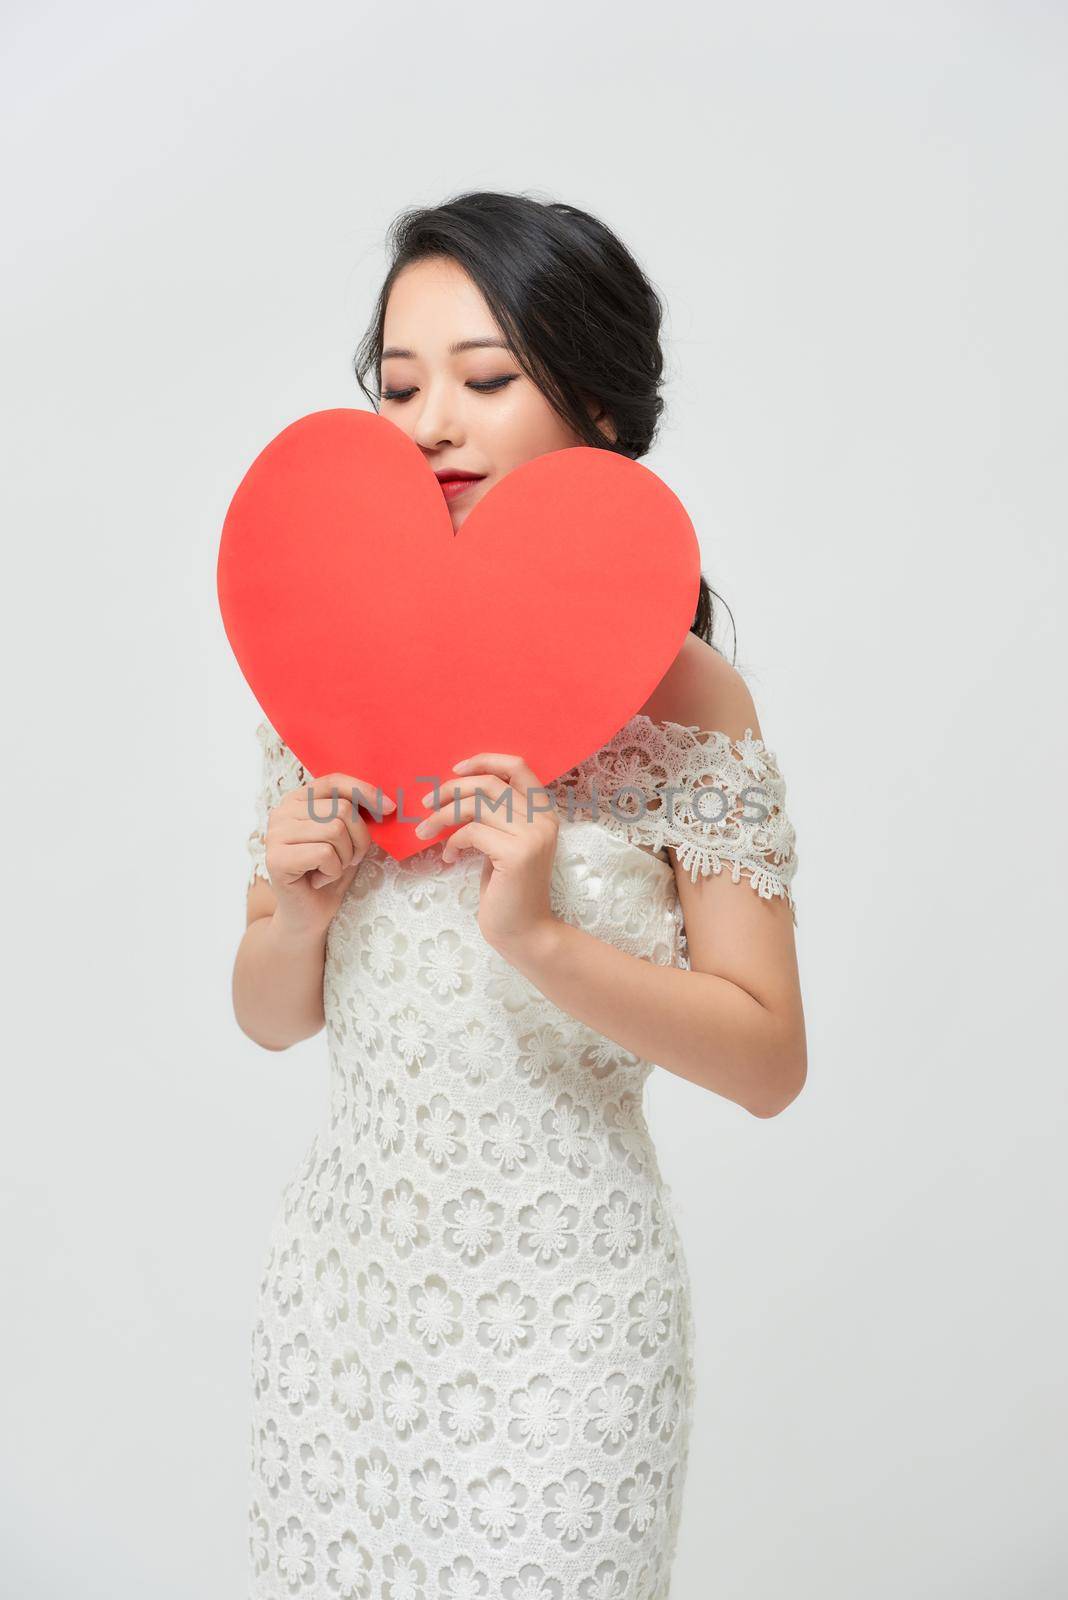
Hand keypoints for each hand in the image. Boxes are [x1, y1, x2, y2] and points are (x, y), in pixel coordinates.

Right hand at [265, 772, 395, 939]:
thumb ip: (356, 814)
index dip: (365, 792)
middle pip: (341, 809)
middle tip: (348, 859)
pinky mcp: (276, 858)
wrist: (308, 915)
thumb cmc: (329, 873)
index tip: (388, 809)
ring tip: (331, 869)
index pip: (334, 781)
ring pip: (335, 830)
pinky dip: (332, 871)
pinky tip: (318, 880)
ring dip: (345, 857)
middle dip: (358, 839)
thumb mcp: (348, 837)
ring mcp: (275, 834)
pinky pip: (325, 853)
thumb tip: (387, 802)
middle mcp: (281, 811)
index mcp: (298, 800)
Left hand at [416, 751, 560, 957]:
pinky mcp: (516, 854)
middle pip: (489, 783)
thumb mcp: (503, 845)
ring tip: (425, 831)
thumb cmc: (508, 891)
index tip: (455, 770)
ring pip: (476, 805)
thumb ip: (495, 817)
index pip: (518, 766)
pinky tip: (448, 857)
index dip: (484, 760)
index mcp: (543, 812)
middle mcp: (543, 819)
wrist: (525, 933)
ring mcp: (532, 836)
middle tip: (426, 804)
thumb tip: (457, 791)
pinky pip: (472, 832)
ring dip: (442, 815)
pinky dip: (452, 842)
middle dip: (451, 789)